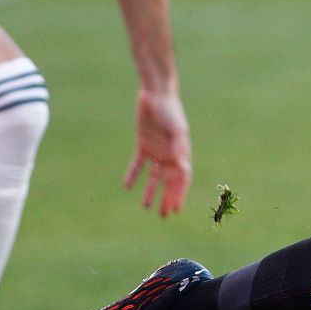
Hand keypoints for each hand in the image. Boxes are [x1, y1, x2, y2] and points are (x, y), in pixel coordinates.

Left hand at [125, 89, 191, 216]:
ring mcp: (157, 150)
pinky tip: (127, 186)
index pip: (181, 179)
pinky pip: (138, 164)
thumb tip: (183, 167)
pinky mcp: (143, 144)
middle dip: (167, 198)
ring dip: (151, 191)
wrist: (156, 94)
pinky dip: (133, 174)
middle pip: (169, 182)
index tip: (175, 210)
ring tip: (146, 207)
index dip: (179, 195)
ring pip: (154, 177)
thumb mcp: (176, 129)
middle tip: (163, 215)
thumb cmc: (170, 110)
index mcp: (181, 153)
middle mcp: (170, 155)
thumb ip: (179, 147)